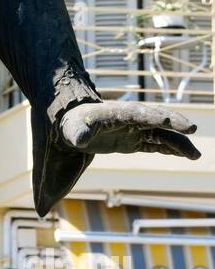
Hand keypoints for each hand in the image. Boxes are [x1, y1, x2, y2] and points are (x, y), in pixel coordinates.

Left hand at [59, 100, 199, 160]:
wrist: (74, 128)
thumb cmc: (73, 126)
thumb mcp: (73, 129)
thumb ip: (79, 133)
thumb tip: (80, 139)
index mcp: (118, 113)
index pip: (139, 113)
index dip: (152, 115)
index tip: (166, 119)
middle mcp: (131, 119)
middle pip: (157, 119)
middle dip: (174, 122)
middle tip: (192, 128)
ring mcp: (136, 130)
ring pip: (162, 134)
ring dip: (179, 143)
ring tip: (195, 156)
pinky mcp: (136, 140)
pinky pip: (157, 145)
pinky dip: (171, 149)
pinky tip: (185, 155)